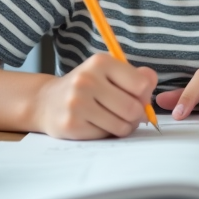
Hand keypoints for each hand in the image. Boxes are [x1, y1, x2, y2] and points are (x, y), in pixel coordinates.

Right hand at [32, 54, 158, 139]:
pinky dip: (107, 133)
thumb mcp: (108, 72)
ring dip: (124, 126)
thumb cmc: (86, 87)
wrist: (46, 102)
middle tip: (128, 114)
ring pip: (122, 125)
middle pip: (133, 108)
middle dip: (136, 115)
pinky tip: (96, 124)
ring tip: (113, 119)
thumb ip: (136, 76)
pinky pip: (106, 135)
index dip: (144, 95)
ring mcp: (77, 103)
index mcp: (101, 62)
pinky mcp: (71, 125)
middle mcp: (87, 80)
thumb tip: (151, 84)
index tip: (136, 97)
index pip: (142, 84)